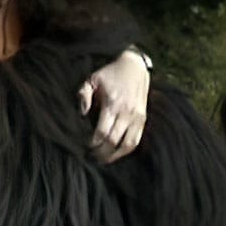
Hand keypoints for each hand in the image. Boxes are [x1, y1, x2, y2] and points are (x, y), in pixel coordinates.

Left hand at [78, 48, 150, 164]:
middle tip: (92, 156)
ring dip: (115, 155)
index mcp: (113, 104)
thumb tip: (82, 113)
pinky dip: (126, 150)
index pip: (102, 132)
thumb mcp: (92, 79)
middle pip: (113, 141)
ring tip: (104, 159)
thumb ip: (83, 95)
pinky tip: (117, 153)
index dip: (93, 143)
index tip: (86, 147)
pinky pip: (136, 140)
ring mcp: (137, 117)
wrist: (134, 66)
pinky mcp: (143, 119)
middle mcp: (127, 112)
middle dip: (101, 152)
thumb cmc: (110, 74)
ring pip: (127, 145)